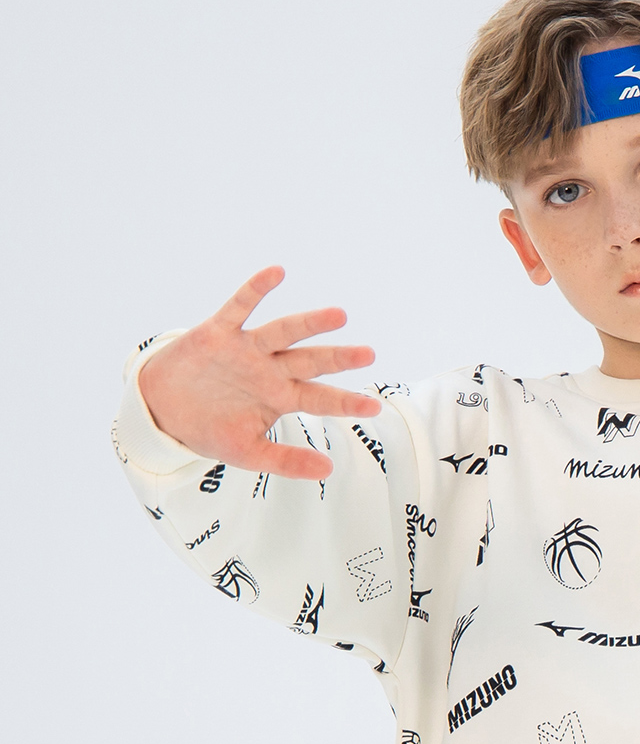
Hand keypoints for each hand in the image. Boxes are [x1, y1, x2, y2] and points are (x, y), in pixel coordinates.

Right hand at [138, 266, 381, 479]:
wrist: (162, 410)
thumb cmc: (211, 429)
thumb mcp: (249, 453)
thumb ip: (286, 461)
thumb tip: (327, 471)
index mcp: (281, 397)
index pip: (320, 399)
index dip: (346, 402)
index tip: (374, 406)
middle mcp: (271, 370)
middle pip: (311, 361)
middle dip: (338, 358)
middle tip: (368, 354)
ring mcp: (247, 349)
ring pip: (283, 332)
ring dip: (309, 323)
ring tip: (339, 316)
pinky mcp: (218, 332)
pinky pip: (239, 307)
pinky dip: (256, 290)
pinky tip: (277, 272)